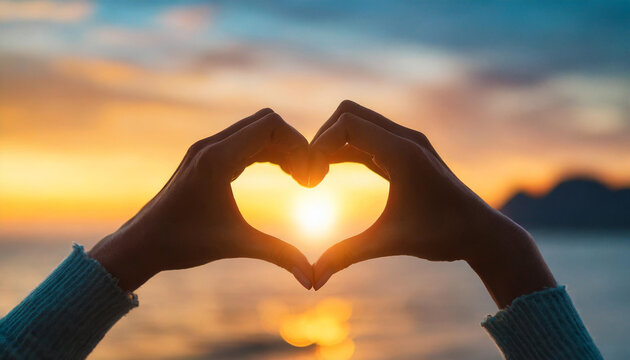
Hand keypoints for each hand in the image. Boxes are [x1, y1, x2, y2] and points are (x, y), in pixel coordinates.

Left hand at [89, 109, 313, 290]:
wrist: (141, 243)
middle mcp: (211, 145)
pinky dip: (266, 152)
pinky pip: (243, 141)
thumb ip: (278, 255)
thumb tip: (311, 280)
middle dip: (294, 146)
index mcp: (217, 159)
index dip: (299, 145)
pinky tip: (280, 174)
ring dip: (281, 148)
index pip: (271, 126)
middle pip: (267, 123)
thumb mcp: (236, 244)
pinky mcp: (204, 156)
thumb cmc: (182, 243)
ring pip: (255, 130)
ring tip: (298, 178)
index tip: (309, 177)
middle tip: (306, 179)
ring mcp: (206, 148)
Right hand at [309, 100, 555, 307]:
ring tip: (317, 176)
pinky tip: (332, 172)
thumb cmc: (443, 236)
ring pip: (358, 123)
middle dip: (322, 139)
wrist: (482, 233)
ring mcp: (408, 142)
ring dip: (334, 143)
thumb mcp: (390, 243)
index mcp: (403, 152)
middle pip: (349, 113)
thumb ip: (347, 256)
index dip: (320, 145)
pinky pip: (370, 139)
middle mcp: (406, 138)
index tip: (310, 179)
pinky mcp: (408, 152)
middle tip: (310, 175)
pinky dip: (348, 149)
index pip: (348, 124)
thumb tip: (313, 281)